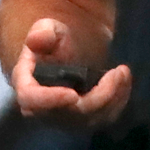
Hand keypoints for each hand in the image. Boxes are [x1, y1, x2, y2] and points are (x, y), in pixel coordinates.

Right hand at [11, 18, 131, 127]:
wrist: (70, 50)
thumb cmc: (55, 38)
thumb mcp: (49, 28)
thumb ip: (43, 32)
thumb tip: (34, 40)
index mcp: (26, 84)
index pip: (31, 100)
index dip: (50, 101)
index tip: (73, 95)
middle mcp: (42, 108)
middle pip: (69, 114)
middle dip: (98, 97)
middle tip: (118, 72)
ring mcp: (63, 118)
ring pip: (90, 120)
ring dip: (112, 98)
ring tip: (123, 72)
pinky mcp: (82, 121)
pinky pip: (102, 119)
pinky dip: (118, 101)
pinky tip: (124, 81)